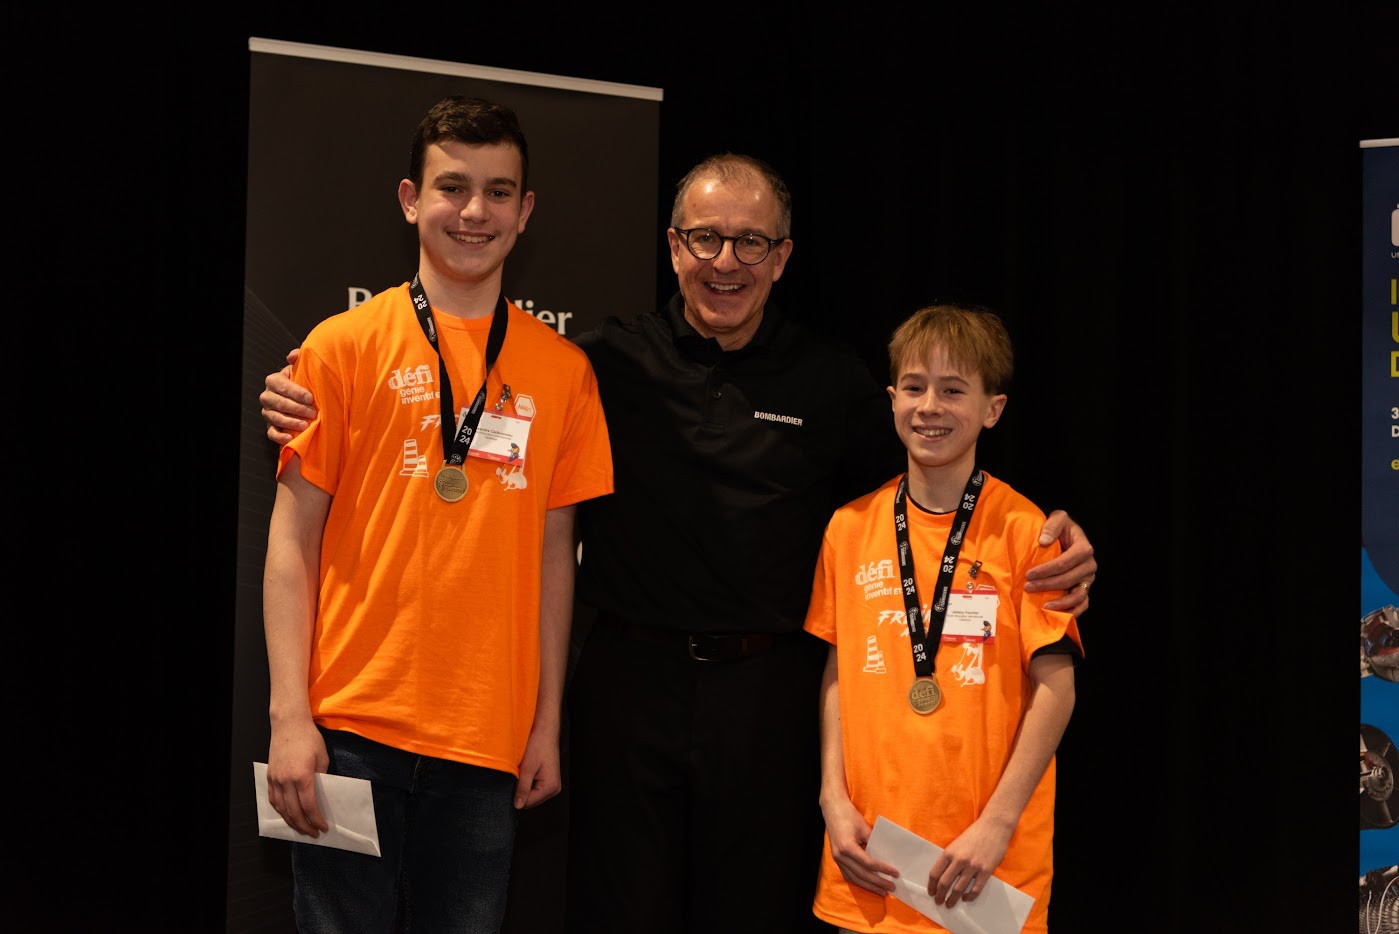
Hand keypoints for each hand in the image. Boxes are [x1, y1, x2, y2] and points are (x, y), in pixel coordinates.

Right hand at [260, 348, 316, 445]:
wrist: (301, 398)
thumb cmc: (303, 382)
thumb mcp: (302, 369)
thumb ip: (300, 360)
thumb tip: (294, 355)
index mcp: (273, 381)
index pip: (282, 386)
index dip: (296, 392)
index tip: (310, 398)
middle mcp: (267, 396)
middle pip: (279, 403)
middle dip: (296, 409)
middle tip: (312, 413)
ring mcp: (268, 412)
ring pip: (276, 418)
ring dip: (290, 423)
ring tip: (305, 425)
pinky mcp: (270, 426)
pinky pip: (271, 433)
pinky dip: (280, 437)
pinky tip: (290, 438)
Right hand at [265, 720, 330, 836]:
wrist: (289, 724)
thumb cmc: (309, 739)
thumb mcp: (322, 758)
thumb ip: (322, 778)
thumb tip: (321, 795)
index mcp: (302, 777)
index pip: (309, 806)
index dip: (316, 820)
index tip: (323, 828)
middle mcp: (286, 781)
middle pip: (294, 812)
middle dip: (304, 826)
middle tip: (313, 833)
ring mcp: (276, 779)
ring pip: (282, 809)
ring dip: (292, 822)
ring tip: (302, 829)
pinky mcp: (270, 776)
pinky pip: (273, 799)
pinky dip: (281, 811)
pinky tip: (288, 815)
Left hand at [513, 730, 561, 809]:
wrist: (545, 730)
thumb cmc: (539, 745)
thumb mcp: (527, 768)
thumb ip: (522, 788)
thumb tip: (518, 805)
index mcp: (551, 787)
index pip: (528, 803)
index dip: (517, 794)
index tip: (514, 781)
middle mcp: (554, 788)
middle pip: (530, 800)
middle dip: (521, 789)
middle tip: (520, 773)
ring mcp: (552, 784)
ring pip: (531, 794)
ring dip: (524, 784)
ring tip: (525, 769)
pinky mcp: (548, 779)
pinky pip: (533, 787)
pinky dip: (527, 780)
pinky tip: (528, 769)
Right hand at [822, 795, 897, 895]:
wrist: (832, 808)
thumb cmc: (849, 815)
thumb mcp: (864, 827)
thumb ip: (873, 842)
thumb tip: (886, 856)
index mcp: (847, 848)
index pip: (868, 864)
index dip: (883, 870)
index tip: (895, 873)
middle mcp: (840, 856)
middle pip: (862, 875)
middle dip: (878, 883)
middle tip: (891, 887)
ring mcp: (837, 858)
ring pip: (854, 878)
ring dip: (869, 886)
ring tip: (882, 891)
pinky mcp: (836, 858)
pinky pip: (848, 875)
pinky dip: (859, 881)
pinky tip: (867, 884)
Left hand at [928, 814, 1012, 907]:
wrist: (994, 827)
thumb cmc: (974, 834)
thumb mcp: (956, 844)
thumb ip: (950, 858)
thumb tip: (942, 875)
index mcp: (949, 852)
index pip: (935, 873)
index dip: (931, 886)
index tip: (931, 893)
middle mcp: (959, 860)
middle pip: (945, 883)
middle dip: (940, 895)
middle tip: (938, 902)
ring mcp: (973, 866)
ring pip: (959, 888)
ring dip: (953, 899)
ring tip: (950, 904)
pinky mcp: (986, 871)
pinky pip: (975, 889)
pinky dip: (969, 897)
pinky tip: (966, 899)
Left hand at [1024, 509, 1095, 615]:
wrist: (1066, 536)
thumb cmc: (1060, 528)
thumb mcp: (1058, 518)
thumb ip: (1052, 525)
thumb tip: (1043, 541)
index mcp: (1084, 548)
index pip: (1064, 562)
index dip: (1046, 570)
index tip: (1028, 574)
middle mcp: (1089, 565)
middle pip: (1068, 579)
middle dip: (1047, 585)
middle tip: (1028, 587)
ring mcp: (1088, 579)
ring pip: (1078, 595)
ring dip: (1061, 603)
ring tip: (1043, 606)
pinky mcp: (1085, 588)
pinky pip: (1083, 604)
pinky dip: (1072, 611)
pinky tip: (1057, 614)